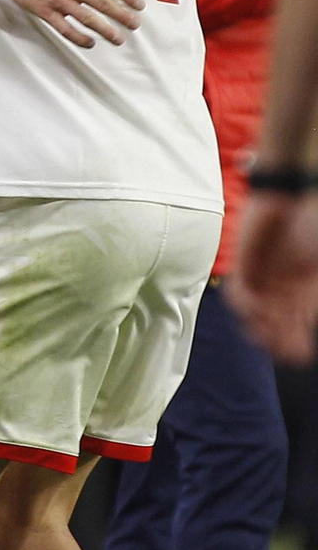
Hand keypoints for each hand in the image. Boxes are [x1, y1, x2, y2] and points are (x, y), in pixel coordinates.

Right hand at [0, 0, 143, 46]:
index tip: (138, 5)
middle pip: (103, 3)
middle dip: (123, 15)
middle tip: (134, 24)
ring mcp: (58, 0)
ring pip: (88, 19)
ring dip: (106, 30)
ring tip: (118, 38)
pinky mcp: (46, 12)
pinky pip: (66, 29)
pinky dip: (80, 38)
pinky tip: (91, 42)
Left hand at [227, 191, 317, 363]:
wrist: (287, 195)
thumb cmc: (310, 222)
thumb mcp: (315, 260)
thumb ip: (307, 292)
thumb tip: (304, 319)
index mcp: (303, 287)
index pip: (295, 323)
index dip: (294, 340)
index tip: (299, 354)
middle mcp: (281, 285)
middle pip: (273, 323)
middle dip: (277, 340)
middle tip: (282, 352)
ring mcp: (261, 275)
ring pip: (254, 313)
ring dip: (260, 327)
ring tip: (267, 336)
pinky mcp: (243, 263)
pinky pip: (239, 291)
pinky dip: (246, 305)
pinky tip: (256, 310)